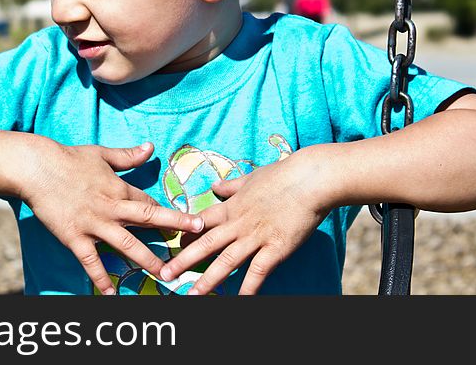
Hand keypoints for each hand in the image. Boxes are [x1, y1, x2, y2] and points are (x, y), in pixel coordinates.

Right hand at [20, 139, 203, 294]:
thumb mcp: (102, 154)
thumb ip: (128, 156)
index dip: (168, 213)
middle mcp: (112, 208)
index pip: (149, 203)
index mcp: (120, 188)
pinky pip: (91, 262)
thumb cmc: (69, 158)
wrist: (37, 168)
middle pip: (148, 220)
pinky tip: (111, 294)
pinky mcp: (75, 238)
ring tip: (165, 274)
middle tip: (197, 240)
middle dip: (174, 229)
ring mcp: (94, 224)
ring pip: (127, 245)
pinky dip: (101, 278)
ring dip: (147, 260)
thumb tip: (151, 147)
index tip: (189, 222)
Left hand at [160, 148, 333, 294]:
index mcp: (232, 206)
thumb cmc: (282, 174)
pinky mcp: (276, 248)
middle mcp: (239, 223)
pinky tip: (239, 300)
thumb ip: (231, 185)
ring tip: (192, 294)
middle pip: (206, 244)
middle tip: (164, 275)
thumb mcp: (251, 177)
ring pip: (226, 261)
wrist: (310, 179)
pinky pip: (258, 272)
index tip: (170, 246)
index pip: (201, 222)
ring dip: (208, 280)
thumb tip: (215, 186)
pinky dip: (248, 287)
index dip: (184, 236)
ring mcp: (256, 236)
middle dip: (183, 261)